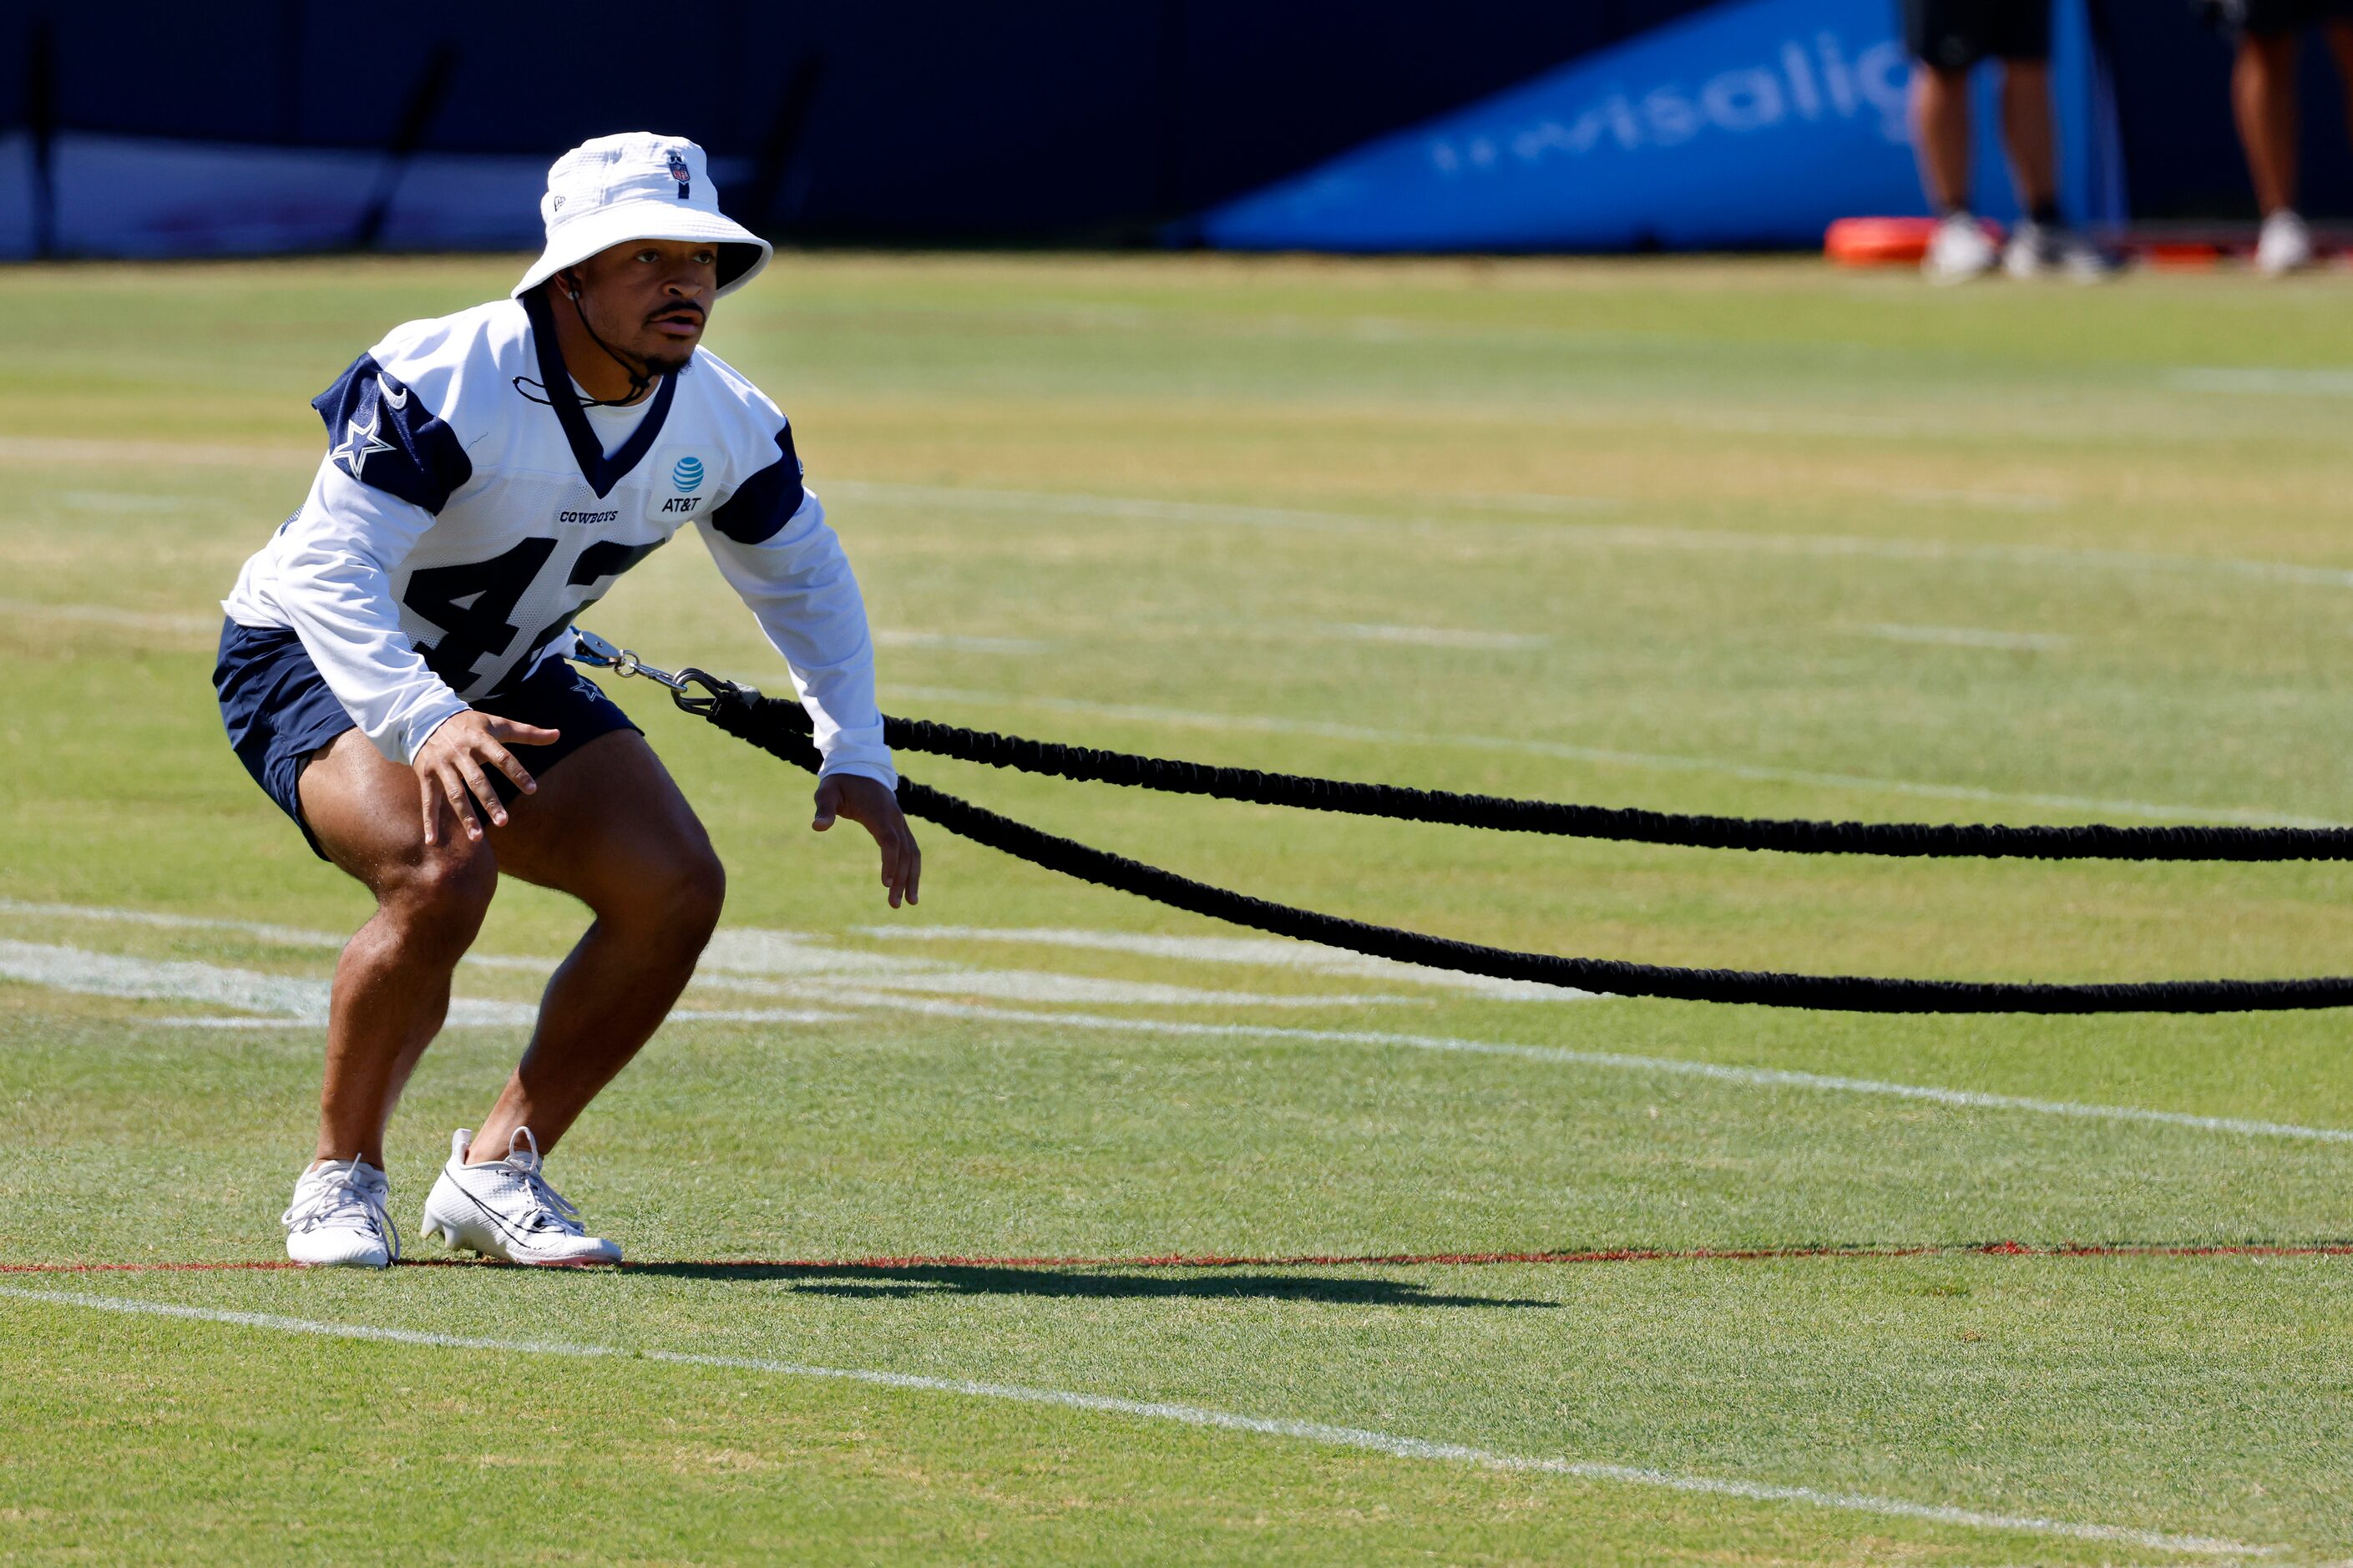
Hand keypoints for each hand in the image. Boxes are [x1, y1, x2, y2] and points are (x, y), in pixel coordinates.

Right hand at [414, 710, 559, 844]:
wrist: (425, 717)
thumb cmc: (469, 725)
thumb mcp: (497, 724)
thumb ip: (527, 733)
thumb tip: (558, 734)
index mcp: (480, 739)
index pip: (502, 757)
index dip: (517, 772)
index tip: (533, 789)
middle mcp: (460, 753)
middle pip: (477, 779)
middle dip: (489, 801)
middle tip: (504, 822)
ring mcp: (441, 765)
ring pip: (454, 793)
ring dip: (465, 816)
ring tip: (477, 838)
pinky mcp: (425, 775)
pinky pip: (428, 800)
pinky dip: (430, 821)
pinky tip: (433, 841)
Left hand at [812, 773, 920, 907]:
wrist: (859, 766)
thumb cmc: (840, 782)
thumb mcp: (827, 792)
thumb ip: (824, 810)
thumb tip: (817, 827)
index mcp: (878, 812)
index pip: (890, 841)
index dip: (890, 862)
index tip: (885, 884)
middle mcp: (894, 818)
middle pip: (906, 852)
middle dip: (903, 879)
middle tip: (895, 905)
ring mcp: (900, 822)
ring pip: (913, 852)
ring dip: (912, 877)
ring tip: (910, 903)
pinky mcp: (899, 826)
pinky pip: (911, 849)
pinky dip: (912, 868)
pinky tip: (908, 885)